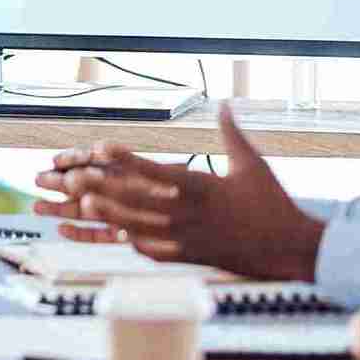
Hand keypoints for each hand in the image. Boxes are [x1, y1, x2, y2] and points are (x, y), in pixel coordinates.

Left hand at [31, 104, 324, 281]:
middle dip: (101, 187)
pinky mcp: (189, 256)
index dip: (124, 158)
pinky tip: (117, 232)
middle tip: (72, 177)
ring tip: (82, 204)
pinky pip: (153, 250)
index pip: (154, 171)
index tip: (100, 146)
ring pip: (137, 227)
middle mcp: (187, 215)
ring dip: (108, 215)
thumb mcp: (252, 163)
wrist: (287, 250)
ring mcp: (185, 239)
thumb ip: (232, 133)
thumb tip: (225, 103)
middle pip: (135, 200)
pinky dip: (132, 240)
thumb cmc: (272, 203)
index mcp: (201, 188)